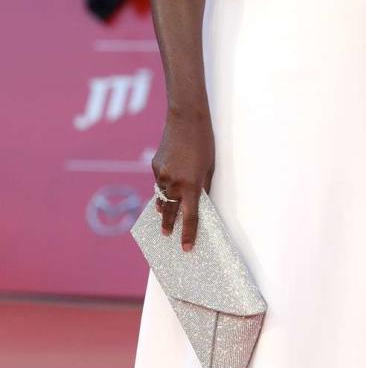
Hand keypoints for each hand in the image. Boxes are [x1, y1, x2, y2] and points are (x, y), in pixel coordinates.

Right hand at [151, 108, 214, 251]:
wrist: (186, 119)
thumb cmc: (204, 144)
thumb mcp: (209, 169)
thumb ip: (202, 188)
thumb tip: (197, 204)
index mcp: (191, 186)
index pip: (190, 217)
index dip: (188, 235)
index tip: (185, 248)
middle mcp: (174, 183)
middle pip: (170, 212)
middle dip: (168, 225)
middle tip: (166, 235)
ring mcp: (161, 175)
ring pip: (162, 197)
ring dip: (164, 206)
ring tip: (164, 216)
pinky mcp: (154, 166)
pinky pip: (159, 182)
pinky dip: (164, 186)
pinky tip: (169, 183)